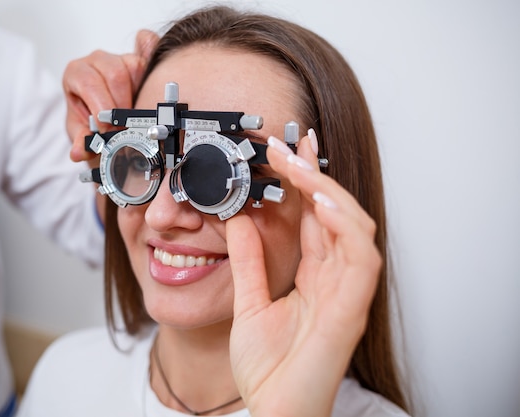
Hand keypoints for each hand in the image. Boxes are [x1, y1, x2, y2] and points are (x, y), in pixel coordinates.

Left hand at [62, 29, 158, 161]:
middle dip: (121, 105)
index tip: (108, 127)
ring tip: (135, 117)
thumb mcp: (81, 132)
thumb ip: (81, 141)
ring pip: (135, 68)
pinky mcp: (143, 61)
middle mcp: (99, 61)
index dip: (101, 106)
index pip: (89, 82)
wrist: (103, 115)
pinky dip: (154, 70)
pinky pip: (151, 58)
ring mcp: (122, 58)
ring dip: (138, 95)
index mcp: (78, 73)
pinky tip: (155, 87)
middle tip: (124, 127)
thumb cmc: (89, 118)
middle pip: (114, 74)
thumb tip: (79, 152)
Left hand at [226, 131, 381, 416]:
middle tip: (292, 143)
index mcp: (315, 276)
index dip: (304, 183)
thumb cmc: (268, 369)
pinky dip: (346, 227)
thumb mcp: (250, 303)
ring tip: (301, 166)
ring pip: (355, 227)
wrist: (273, 411)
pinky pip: (361, 259)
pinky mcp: (351, 308)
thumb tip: (240, 221)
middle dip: (315, 175)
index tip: (286, 150)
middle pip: (335, 214)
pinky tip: (323, 204)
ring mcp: (346, 292)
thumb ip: (248, 263)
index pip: (315, 218)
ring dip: (330, 192)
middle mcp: (335, 278)